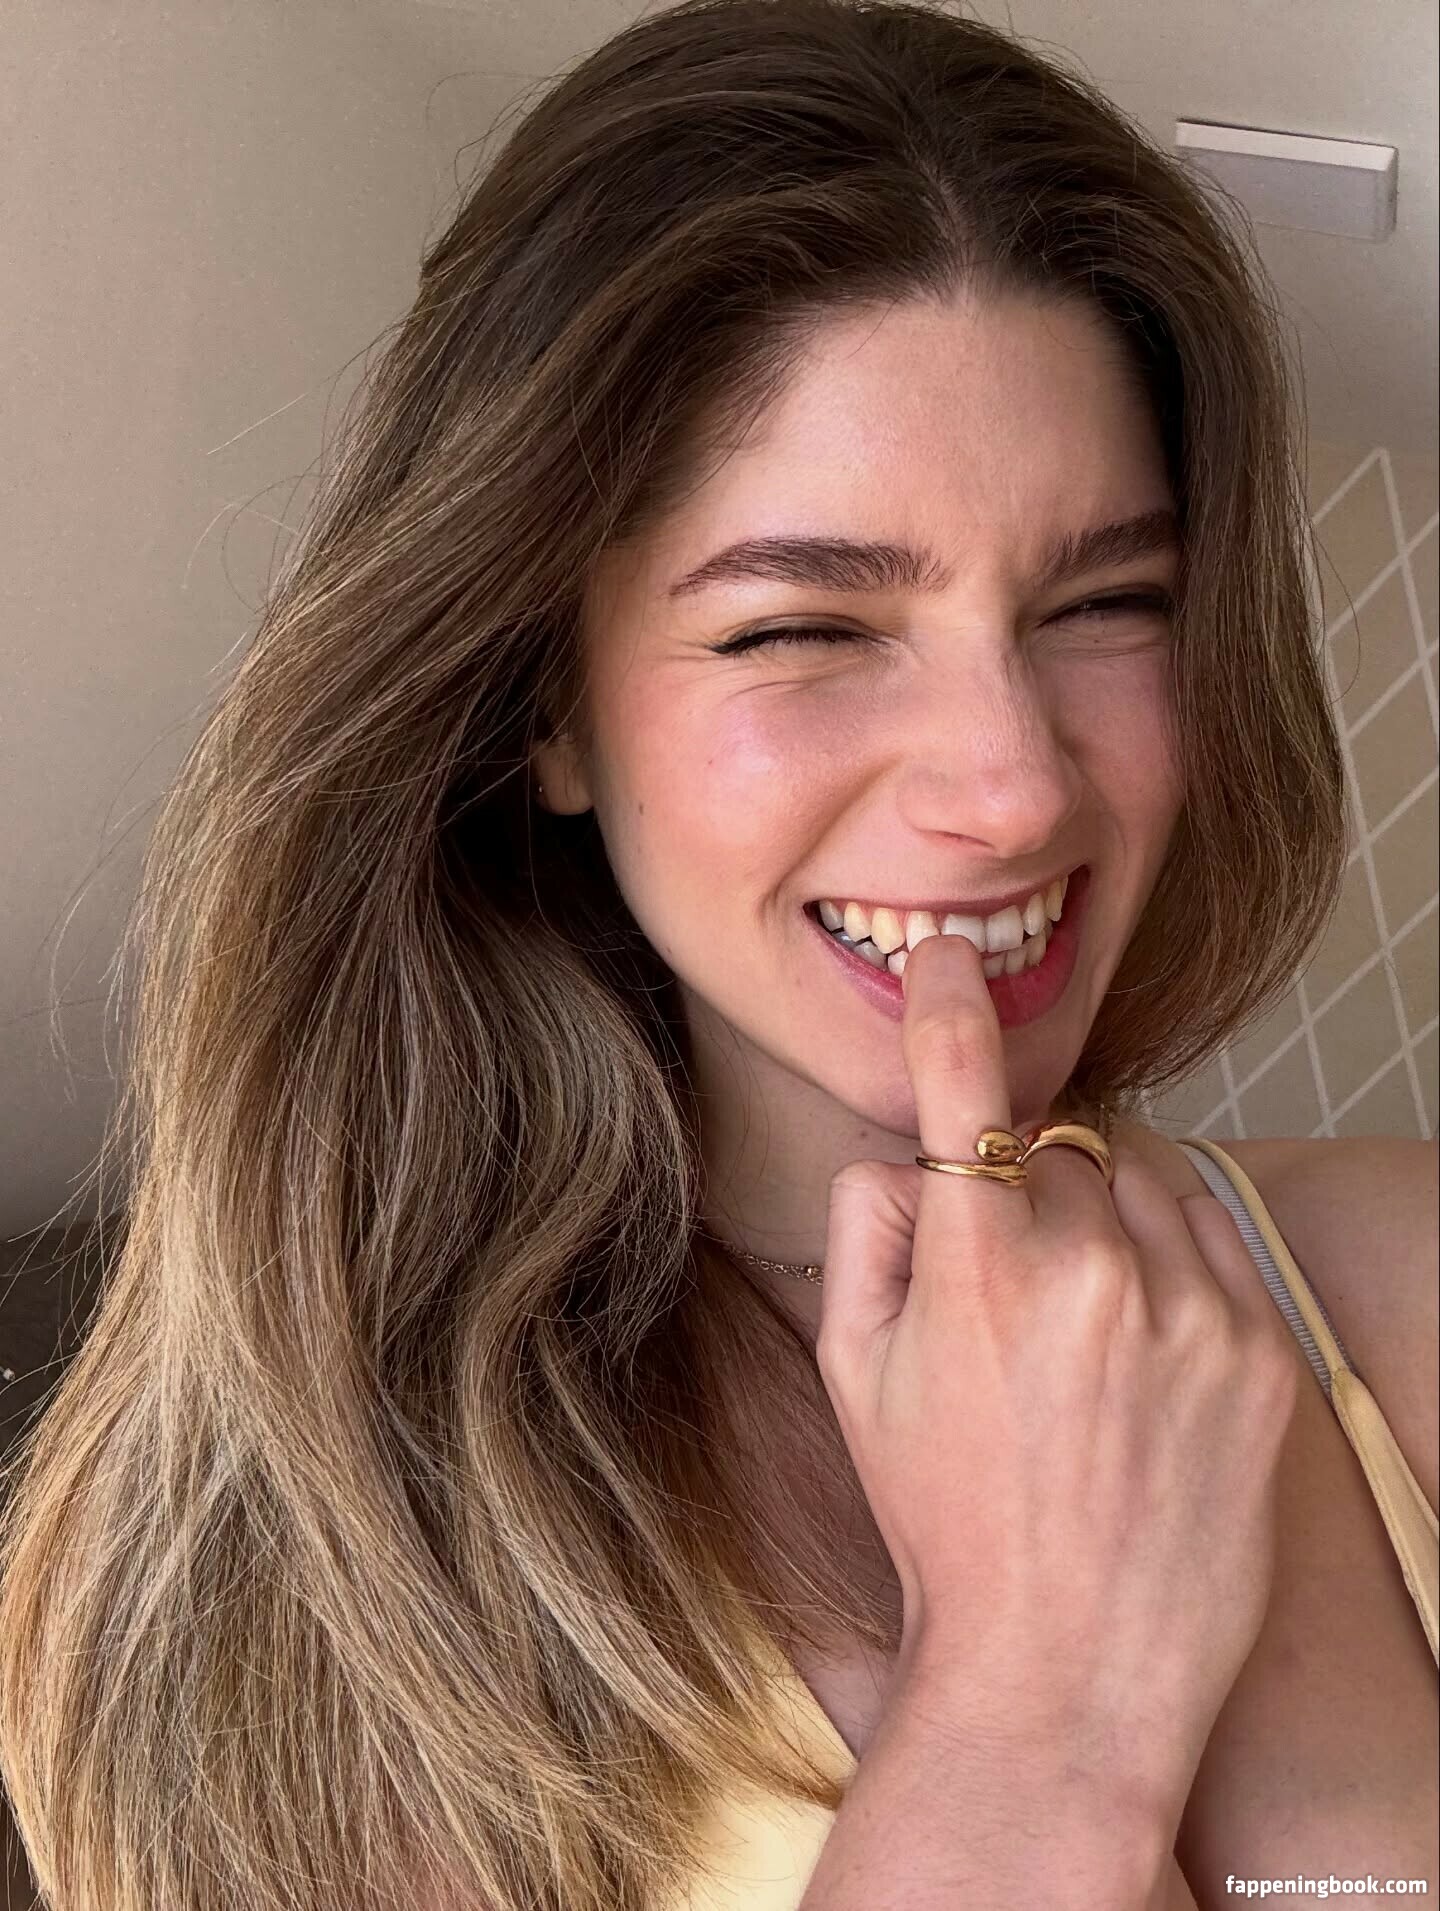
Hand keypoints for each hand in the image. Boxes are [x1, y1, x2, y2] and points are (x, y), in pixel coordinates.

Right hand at [814, 929, 1298, 1825]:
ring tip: (1082, 1334)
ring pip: (1142, 1182)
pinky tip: (1139, 1345)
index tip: (948, 954)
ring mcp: (1190, 1312)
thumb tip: (908, 1148)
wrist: (1069, 1670)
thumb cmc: (947, 1521)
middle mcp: (1091, 1274)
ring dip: (1108, 1218)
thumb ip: (869, 1230)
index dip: (951, 1005)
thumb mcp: (853, 1376)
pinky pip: (1210, 1238)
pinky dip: (1172, 1259)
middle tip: (1012, 1290)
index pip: (963, 1091)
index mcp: (975, 1271)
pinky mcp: (1261, 1352)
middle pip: (1061, 1147)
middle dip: (1031, 1184)